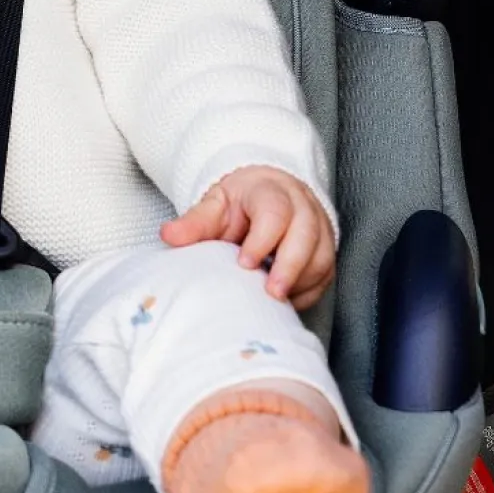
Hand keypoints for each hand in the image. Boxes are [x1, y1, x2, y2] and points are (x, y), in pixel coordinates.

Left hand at [160, 165, 334, 310]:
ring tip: (275, 300)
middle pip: (306, 234)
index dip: (263, 240)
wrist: (266, 195)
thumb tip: (168, 236)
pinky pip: (326, 274)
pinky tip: (287, 301)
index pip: (275, 212)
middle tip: (271, 293)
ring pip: (321, 255)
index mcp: (270, 191)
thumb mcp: (214, 206)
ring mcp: (319, 228)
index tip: (243, 263)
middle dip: (290, 266)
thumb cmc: (239, 205)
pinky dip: (308, 291)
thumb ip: (194, 222)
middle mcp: (301, 206)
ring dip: (300, 281)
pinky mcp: (325, 249)